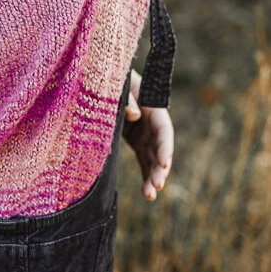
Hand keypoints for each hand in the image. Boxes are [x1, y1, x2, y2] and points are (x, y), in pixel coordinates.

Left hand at [122, 69, 173, 200]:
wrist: (105, 76)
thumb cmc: (115, 77)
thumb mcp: (121, 84)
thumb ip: (128, 98)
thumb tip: (135, 115)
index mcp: (153, 108)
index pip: (164, 130)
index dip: (166, 147)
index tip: (164, 164)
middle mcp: (152, 123)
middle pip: (161, 148)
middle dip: (160, 168)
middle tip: (157, 184)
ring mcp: (145, 134)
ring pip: (153, 159)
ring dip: (153, 177)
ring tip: (150, 195)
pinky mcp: (137, 142)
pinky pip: (144, 161)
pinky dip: (146, 176)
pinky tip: (148, 193)